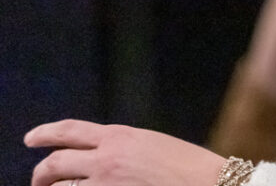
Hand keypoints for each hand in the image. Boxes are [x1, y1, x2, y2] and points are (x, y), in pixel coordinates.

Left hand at [26, 119, 227, 185]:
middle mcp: (106, 158)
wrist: (209, 183)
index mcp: (120, 136)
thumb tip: (100, 155)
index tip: (30, 139)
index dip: (45, 133)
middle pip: (55, 162)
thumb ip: (123, 148)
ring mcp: (105, 184)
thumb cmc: (188, 167)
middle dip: (40, 173)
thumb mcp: (152, 145)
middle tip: (38, 181)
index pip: (70, 130)